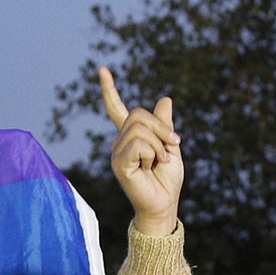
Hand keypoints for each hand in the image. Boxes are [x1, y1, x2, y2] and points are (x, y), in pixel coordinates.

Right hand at [99, 66, 183, 236]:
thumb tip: (165, 99)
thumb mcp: (170, 146)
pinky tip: (150, 167)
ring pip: (140, 129)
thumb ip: (164, 125)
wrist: (164, 204)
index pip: (116, 109)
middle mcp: (119, 142)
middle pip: (138, 114)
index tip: (103, 70)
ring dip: (159, 144)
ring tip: (161, 161)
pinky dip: (153, 153)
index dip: (110, 90)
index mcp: (130, 137)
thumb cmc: (166, 180)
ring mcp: (117, 153)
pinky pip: (139, 144)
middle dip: (162, 127)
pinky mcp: (119, 164)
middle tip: (172, 146)